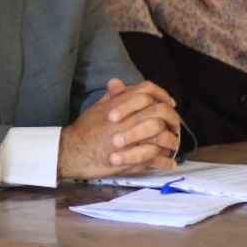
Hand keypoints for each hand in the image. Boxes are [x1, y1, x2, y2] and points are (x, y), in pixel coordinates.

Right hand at [58, 78, 179, 179]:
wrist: (72, 151)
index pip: (147, 90)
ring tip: (173, 146)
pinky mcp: (132, 159)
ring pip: (163, 136)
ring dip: (172, 141)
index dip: (162, 94)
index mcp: (119, 105)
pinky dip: (166, 162)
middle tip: (175, 126)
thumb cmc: (83, 130)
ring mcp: (131, 140)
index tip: (169, 103)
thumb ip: (112, 96)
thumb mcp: (96, 108)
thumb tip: (118, 82)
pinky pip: (157, 159)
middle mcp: (127, 119)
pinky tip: (169, 163)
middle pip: (161, 112)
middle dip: (173, 118)